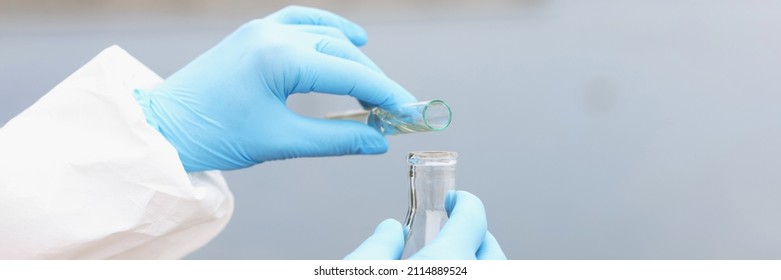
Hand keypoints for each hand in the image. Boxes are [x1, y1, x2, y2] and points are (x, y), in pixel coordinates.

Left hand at [133, 6, 415, 171]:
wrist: (164, 127)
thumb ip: (336, 140)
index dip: (386, 94)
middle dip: (373, 83)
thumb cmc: (216, 136)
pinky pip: (302, 20)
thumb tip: (378, 142)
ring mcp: (262, 28)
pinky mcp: (255, 33)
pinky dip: (330, 29)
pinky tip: (351, 39)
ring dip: (354, 60)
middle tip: (393, 113)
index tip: (410, 113)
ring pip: (326, 34)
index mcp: (279, 59)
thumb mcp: (281, 142)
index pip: (350, 73)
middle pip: (343, 53)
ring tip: (372, 90)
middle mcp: (273, 34)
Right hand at [345, 191, 505, 259]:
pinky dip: (474, 275)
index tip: (456, 198)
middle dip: (479, 235)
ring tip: (456, 257)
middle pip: (493, 251)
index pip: (473, 218)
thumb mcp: (357, 269)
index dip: (464, 201)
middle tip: (458, 229)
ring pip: (495, 272)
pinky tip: (450, 275)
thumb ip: (378, 246)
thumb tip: (391, 231)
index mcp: (446, 264)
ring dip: (480, 261)